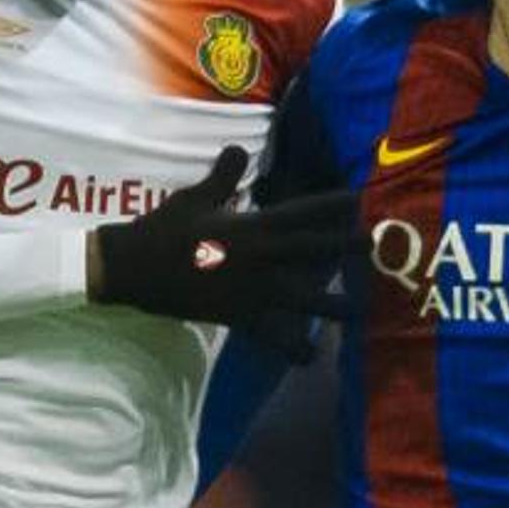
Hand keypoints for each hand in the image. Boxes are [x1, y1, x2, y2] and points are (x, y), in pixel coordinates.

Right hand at [90, 146, 357, 332]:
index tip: (359, 200)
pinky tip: (309, 359)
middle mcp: (260, 257)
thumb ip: (223, 176)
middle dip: (344, 248)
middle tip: (374, 247)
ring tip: (358, 312)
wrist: (134, 267)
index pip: (301, 212)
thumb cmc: (164, 228)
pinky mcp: (238, 316)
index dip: (332, 206)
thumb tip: (238, 148)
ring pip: (301, 299)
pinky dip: (290, 349)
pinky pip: (270, 336)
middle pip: (312, 251)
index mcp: (252, 226)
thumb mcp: (195, 196)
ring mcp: (252, 290)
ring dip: (330, 305)